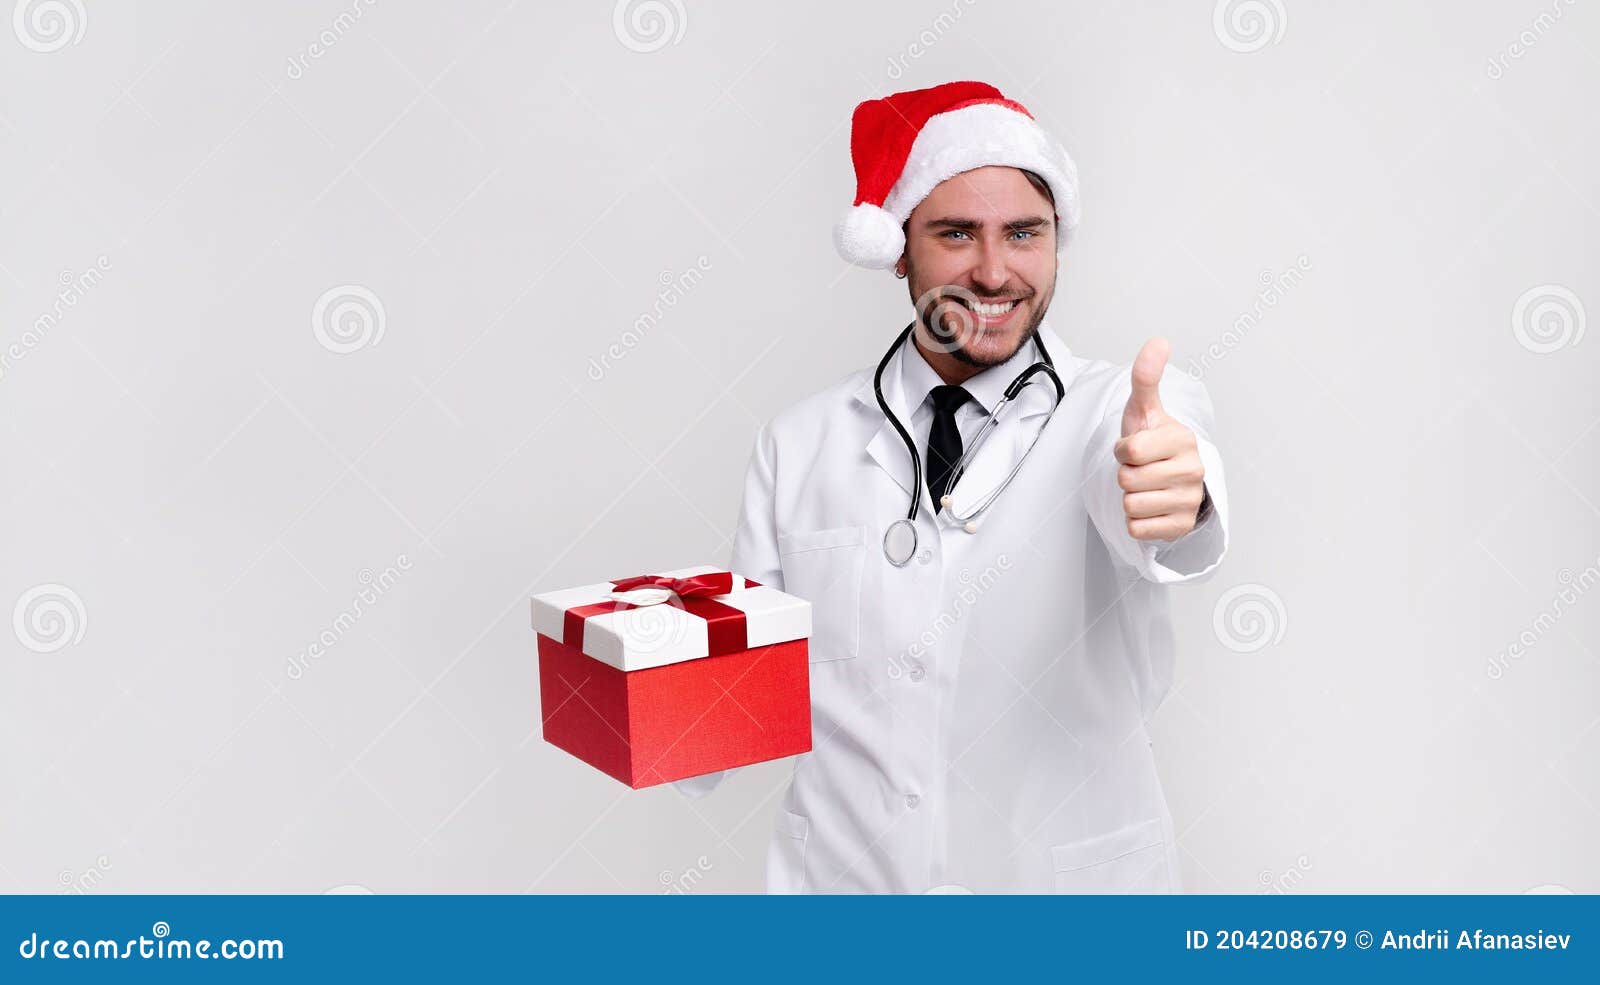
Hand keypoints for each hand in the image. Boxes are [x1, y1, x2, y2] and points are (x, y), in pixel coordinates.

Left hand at [1114, 337, 1205, 541]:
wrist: (1169, 478)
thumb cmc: (1153, 442)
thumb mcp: (1144, 410)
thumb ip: (1146, 378)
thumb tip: (1158, 341)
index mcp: (1183, 440)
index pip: (1129, 451)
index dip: (1123, 450)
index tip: (1135, 448)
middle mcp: (1193, 471)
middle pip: (1127, 479)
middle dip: (1125, 475)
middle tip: (1141, 469)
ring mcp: (1190, 501)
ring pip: (1131, 505)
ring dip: (1130, 498)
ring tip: (1145, 487)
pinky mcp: (1182, 528)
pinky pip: (1137, 529)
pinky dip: (1136, 521)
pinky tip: (1151, 507)